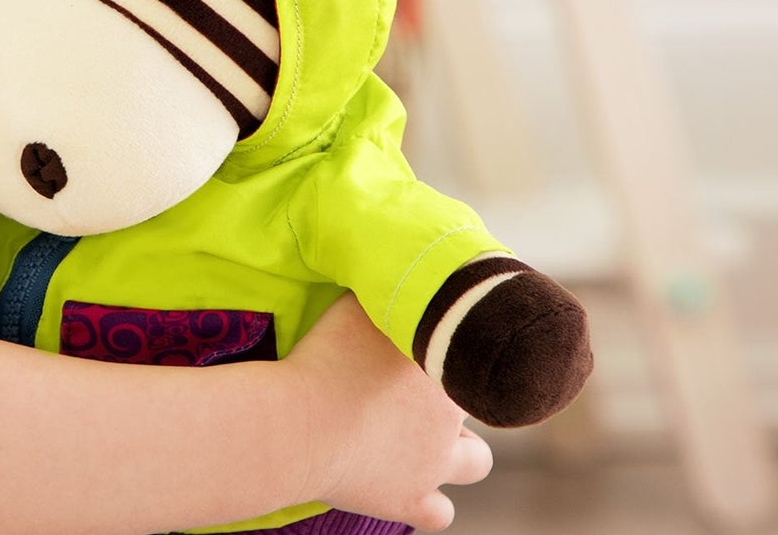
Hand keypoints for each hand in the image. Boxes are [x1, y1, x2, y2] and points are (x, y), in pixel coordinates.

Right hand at [282, 294, 492, 530]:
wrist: (298, 424)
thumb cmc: (324, 357)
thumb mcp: (357, 304)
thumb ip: (388, 290)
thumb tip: (398, 266)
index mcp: (447, 363)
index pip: (477, 351)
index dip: (456, 346)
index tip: (434, 343)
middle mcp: (452, 414)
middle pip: (478, 402)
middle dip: (454, 397)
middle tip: (415, 388)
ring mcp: (434, 462)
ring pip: (477, 462)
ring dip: (460, 452)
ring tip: (426, 440)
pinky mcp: (409, 500)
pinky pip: (440, 513)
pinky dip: (429, 503)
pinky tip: (410, 488)